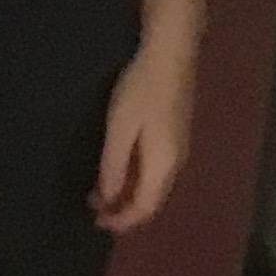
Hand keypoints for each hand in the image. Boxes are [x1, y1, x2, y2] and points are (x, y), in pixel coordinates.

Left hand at [91, 43, 196, 231]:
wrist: (172, 53)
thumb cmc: (142, 90)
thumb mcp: (120, 128)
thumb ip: (113, 166)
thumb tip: (109, 198)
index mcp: (163, 165)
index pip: (144, 208)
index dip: (121, 221)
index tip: (96, 222)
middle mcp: (177, 163)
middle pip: (153, 200)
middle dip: (125, 210)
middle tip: (96, 209)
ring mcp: (180, 148)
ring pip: (155, 185)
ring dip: (130, 194)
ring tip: (102, 191)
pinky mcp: (177, 133)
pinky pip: (157, 170)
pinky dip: (137, 178)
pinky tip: (121, 168)